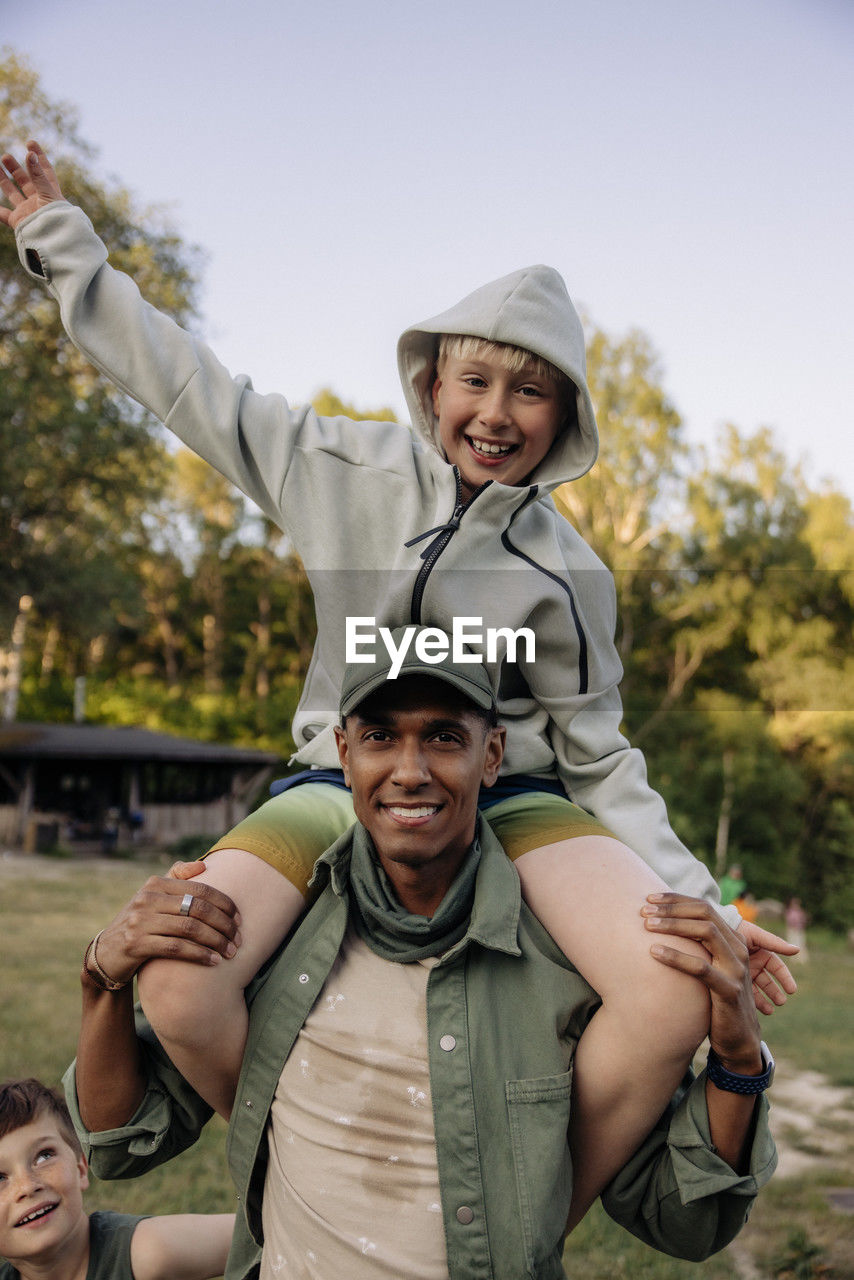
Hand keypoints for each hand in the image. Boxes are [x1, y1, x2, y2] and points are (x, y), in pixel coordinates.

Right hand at [0, 141, 64, 229]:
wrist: (56, 243)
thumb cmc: (58, 218)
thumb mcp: (49, 193)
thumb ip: (38, 175)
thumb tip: (29, 154)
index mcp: (51, 192)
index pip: (45, 170)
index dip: (38, 156)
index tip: (30, 142)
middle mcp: (39, 201)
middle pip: (26, 180)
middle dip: (16, 168)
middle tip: (5, 156)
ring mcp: (28, 211)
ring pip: (13, 193)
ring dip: (3, 180)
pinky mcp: (19, 222)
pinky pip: (3, 215)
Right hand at [89, 864, 242, 987]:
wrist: (106, 954)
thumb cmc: (140, 923)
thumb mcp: (153, 897)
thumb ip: (176, 878)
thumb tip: (203, 865)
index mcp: (155, 884)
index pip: (200, 889)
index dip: (225, 904)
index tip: (240, 919)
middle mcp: (147, 899)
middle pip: (198, 908)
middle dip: (224, 925)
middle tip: (239, 940)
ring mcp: (140, 921)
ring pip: (190, 928)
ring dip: (216, 941)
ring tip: (230, 952)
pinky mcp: (136, 944)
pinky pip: (176, 948)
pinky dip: (199, 955)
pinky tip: (213, 962)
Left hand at [643, 893, 761, 1072]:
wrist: (738, 1038)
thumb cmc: (714, 997)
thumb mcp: (709, 966)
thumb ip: (695, 946)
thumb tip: (661, 922)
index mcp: (733, 938)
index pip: (703, 906)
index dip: (675, 899)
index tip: (648, 897)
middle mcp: (738, 948)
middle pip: (705, 913)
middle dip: (672, 908)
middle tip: (643, 910)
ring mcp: (736, 968)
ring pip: (706, 933)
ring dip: (673, 926)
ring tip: (647, 926)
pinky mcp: (729, 990)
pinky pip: (701, 968)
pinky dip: (676, 957)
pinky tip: (654, 952)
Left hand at [735, 918, 797, 1014]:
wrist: (705, 931)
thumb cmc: (732, 929)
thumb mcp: (754, 936)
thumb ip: (774, 943)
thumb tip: (797, 949)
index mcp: (759, 952)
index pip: (777, 967)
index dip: (785, 978)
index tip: (791, 990)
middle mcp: (751, 962)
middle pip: (768, 980)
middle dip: (775, 991)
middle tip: (781, 1002)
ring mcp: (740, 971)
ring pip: (755, 988)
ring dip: (764, 999)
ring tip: (770, 1010)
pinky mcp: (727, 978)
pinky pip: (740, 992)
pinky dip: (748, 1000)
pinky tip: (752, 1009)